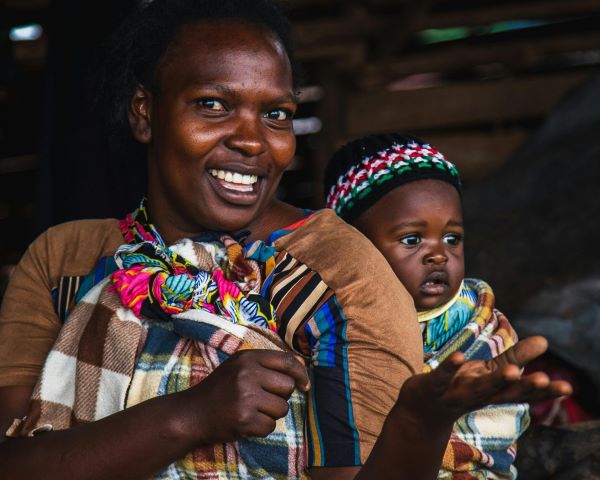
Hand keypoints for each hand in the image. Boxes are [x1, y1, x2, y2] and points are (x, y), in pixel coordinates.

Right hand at [177, 349, 309, 444]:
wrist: (192, 413)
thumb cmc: (221, 388)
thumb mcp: (240, 366)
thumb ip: (268, 363)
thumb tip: (302, 364)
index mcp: (248, 358)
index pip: (286, 361)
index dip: (301, 374)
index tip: (304, 385)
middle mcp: (247, 374)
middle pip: (287, 386)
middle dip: (280, 396)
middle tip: (263, 399)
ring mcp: (245, 397)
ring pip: (281, 408)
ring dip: (271, 413)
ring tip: (252, 410)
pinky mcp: (243, 419)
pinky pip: (270, 426)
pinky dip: (261, 428)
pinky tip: (246, 422)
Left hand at [397, 336, 571, 424]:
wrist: (421, 411)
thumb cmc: (461, 387)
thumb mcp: (488, 373)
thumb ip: (515, 358)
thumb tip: (545, 340)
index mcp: (493, 392)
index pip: (521, 393)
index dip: (543, 391)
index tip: (566, 387)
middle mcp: (478, 396)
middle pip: (503, 392)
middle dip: (524, 386)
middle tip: (545, 379)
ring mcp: (455, 393)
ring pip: (477, 388)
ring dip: (495, 381)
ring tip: (514, 371)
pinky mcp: (432, 386)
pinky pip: (442, 377)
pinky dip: (450, 367)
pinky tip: (459, 356)